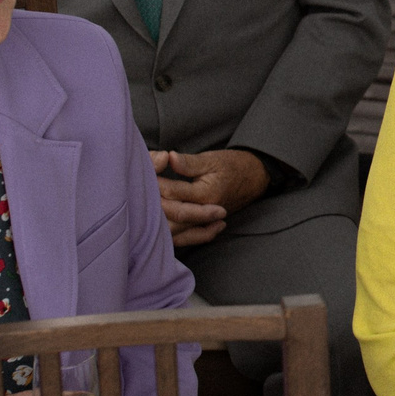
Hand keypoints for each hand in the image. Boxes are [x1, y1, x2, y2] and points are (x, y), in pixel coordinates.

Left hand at [152, 148, 270, 247]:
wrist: (254, 178)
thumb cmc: (232, 166)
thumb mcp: (211, 159)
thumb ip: (188, 162)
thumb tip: (168, 157)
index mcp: (205, 194)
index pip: (171, 192)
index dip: (153, 182)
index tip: (143, 172)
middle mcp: (204, 212)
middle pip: (170, 215)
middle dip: (152, 203)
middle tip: (140, 189)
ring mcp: (205, 222)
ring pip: (176, 230)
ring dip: (159, 220)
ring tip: (147, 206)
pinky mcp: (205, 226)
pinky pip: (186, 238)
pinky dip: (173, 235)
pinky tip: (161, 229)